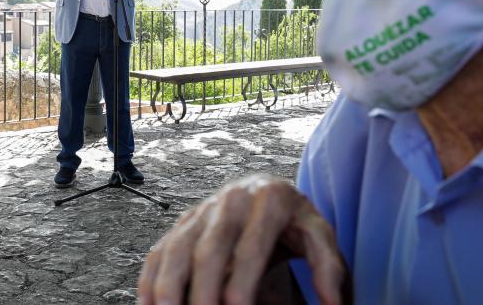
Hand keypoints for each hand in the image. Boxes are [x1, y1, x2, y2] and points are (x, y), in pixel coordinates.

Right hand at [137, 175, 345, 304]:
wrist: (266, 189)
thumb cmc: (293, 219)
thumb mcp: (319, 232)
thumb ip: (328, 265)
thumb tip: (333, 303)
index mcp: (269, 200)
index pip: (251, 246)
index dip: (242, 279)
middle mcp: (231, 200)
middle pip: (210, 248)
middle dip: (202, 288)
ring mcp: (203, 210)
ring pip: (179, 246)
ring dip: (169, 282)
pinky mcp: (184, 222)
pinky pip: (162, 249)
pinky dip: (152, 276)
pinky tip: (149, 302)